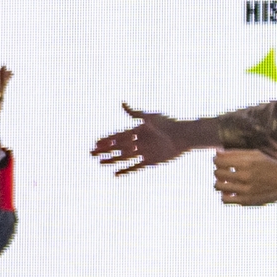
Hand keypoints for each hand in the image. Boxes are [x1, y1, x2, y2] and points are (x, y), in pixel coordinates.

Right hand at [92, 103, 211, 173]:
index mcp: (138, 131)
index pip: (118, 136)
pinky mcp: (151, 161)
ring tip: (100, 163)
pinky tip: (115, 174)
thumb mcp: (150, 118)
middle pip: (119, 147)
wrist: (184, 136)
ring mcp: (145, 152)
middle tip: (91, 154)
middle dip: (105, 150)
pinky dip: (126, 170)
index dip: (107, 140)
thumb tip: (121, 103)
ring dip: (112, 160)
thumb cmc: (168, 124)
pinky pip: (136, 167)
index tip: (95, 143)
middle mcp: (140, 142)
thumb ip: (135, 113)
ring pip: (125, 157)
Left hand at [212, 150, 276, 206]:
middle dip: (218, 171)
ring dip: (219, 183)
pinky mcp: (246, 201)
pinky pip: (225, 200)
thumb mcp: (256, 155)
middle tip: (225, 171)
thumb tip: (216, 152)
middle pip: (217, 173)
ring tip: (226, 182)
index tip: (219, 162)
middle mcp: (246, 176)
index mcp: (247, 163)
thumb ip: (236, 153)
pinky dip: (224, 195)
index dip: (216, 160)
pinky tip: (231, 192)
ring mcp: (246, 190)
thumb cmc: (269, 166)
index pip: (219, 161)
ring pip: (218, 186)